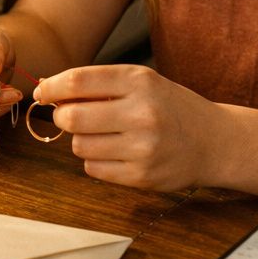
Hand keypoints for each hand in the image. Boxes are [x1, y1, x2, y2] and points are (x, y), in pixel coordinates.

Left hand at [33, 64, 220, 191]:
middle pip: (71, 117)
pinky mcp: (143, 176)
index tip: (42, 92)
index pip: (77, 82)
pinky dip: (95, 160)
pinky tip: (116, 152)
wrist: (215, 142)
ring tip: (104, 135)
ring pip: (79, 145)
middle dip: (62, 116)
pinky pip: (93, 168)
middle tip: (70, 116)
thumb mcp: (140, 82)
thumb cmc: (168, 107)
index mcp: (139, 82)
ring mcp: (144, 148)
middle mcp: (142, 113)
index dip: (51, 87)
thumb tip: (46, 87)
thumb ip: (97, 84)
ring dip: (81, 140)